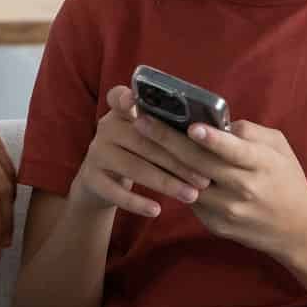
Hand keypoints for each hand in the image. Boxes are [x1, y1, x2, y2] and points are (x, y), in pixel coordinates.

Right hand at [68, 85, 212, 218]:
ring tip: (191, 195)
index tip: (135, 101)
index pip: (119, 96)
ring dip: (165, 182)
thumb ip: (167, 128)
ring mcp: (96, 153)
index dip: (127, 98)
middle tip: (205, 178)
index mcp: (121, 111)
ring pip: (133, 167)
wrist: (100, 181)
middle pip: (142, 141)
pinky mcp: (91, 178)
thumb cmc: (138, 153)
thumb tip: (214, 134)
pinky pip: (116, 192)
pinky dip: (137, 202)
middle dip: (176, 160)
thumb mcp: (146, 135)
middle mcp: (106, 128)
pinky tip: (157, 210)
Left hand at [134, 111, 306, 258]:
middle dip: (167, 140)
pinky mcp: (215, 225)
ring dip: (161, 161)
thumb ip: (250, 132)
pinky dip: (173, 182)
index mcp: (262, 164)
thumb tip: (216, 123)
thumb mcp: (280, 149)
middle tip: (141, 121)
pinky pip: (189, 200)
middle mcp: (243, 188)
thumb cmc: (287, 180)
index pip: (234, 151)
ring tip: (140, 139)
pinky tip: (156, 164)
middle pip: (199, 164)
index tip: (191, 127)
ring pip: (187, 183)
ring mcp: (227, 210)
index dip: (212, 140)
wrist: (297, 231)